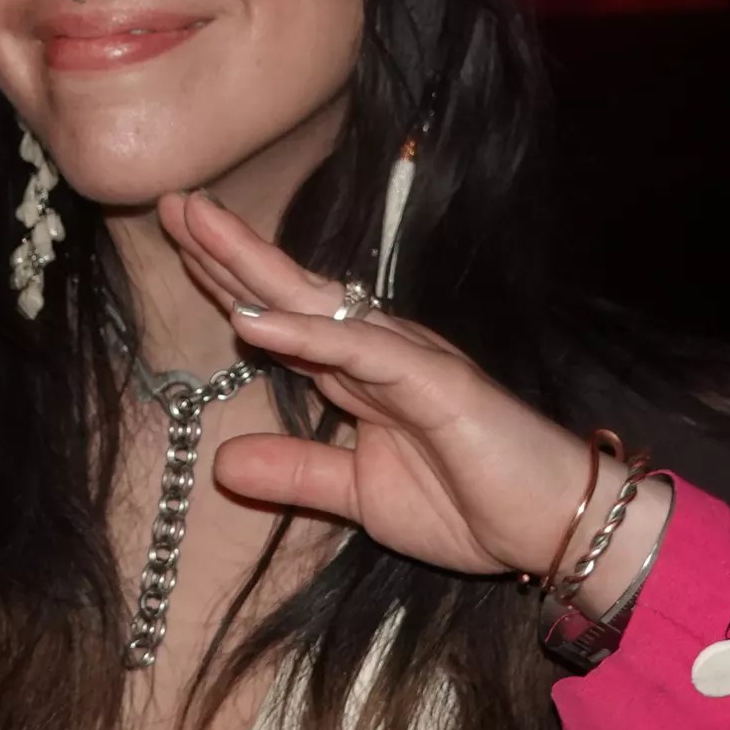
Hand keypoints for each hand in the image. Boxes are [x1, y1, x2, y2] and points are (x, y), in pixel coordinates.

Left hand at [156, 191, 601, 581]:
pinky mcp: (436, 380)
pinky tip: (252, 318)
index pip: (283, 319)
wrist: (556, 528)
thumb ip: (296, 475)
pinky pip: (361, 352)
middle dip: (229, 249)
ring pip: (318, 302)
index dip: (230, 282)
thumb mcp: (359, 496)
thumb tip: (222, 462)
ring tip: (197, 228)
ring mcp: (408, 358)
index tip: (177, 246)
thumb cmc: (473, 505)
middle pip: (291, 291)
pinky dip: (305, 334)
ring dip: (255, 266)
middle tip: (172, 202)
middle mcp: (380, 351)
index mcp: (361, 375)